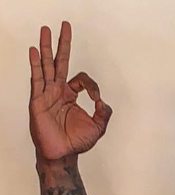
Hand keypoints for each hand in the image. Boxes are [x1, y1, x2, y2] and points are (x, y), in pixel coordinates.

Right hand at [29, 21, 112, 161]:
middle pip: (60, 62)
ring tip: (45, 30)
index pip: (81, 78)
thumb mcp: (98, 127)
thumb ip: (104, 113)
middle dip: (63, 44)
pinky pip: (36, 79)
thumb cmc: (76, 141)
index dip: (91, 85)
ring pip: (47, 65)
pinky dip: (36, 64)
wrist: (62, 154)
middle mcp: (58, 91)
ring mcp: (47, 94)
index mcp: (71, 95)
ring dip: (46, 47)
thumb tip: (103, 101)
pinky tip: (35, 51)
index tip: (96, 97)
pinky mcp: (38, 100)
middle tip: (65, 25)